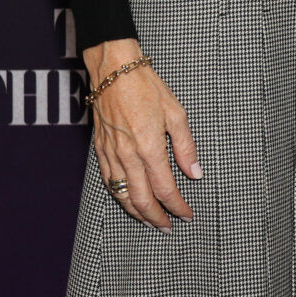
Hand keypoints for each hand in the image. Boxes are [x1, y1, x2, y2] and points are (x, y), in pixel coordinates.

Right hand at [84, 40, 201, 229]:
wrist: (113, 69)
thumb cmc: (146, 86)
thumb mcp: (176, 112)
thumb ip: (186, 147)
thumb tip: (195, 173)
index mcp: (149, 147)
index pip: (165, 189)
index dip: (178, 206)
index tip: (187, 215)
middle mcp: (128, 155)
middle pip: (142, 200)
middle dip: (157, 218)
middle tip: (169, 227)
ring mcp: (111, 154)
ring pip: (122, 195)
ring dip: (137, 213)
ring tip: (150, 220)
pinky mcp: (100, 149)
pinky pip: (109, 181)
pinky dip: (120, 196)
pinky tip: (128, 199)